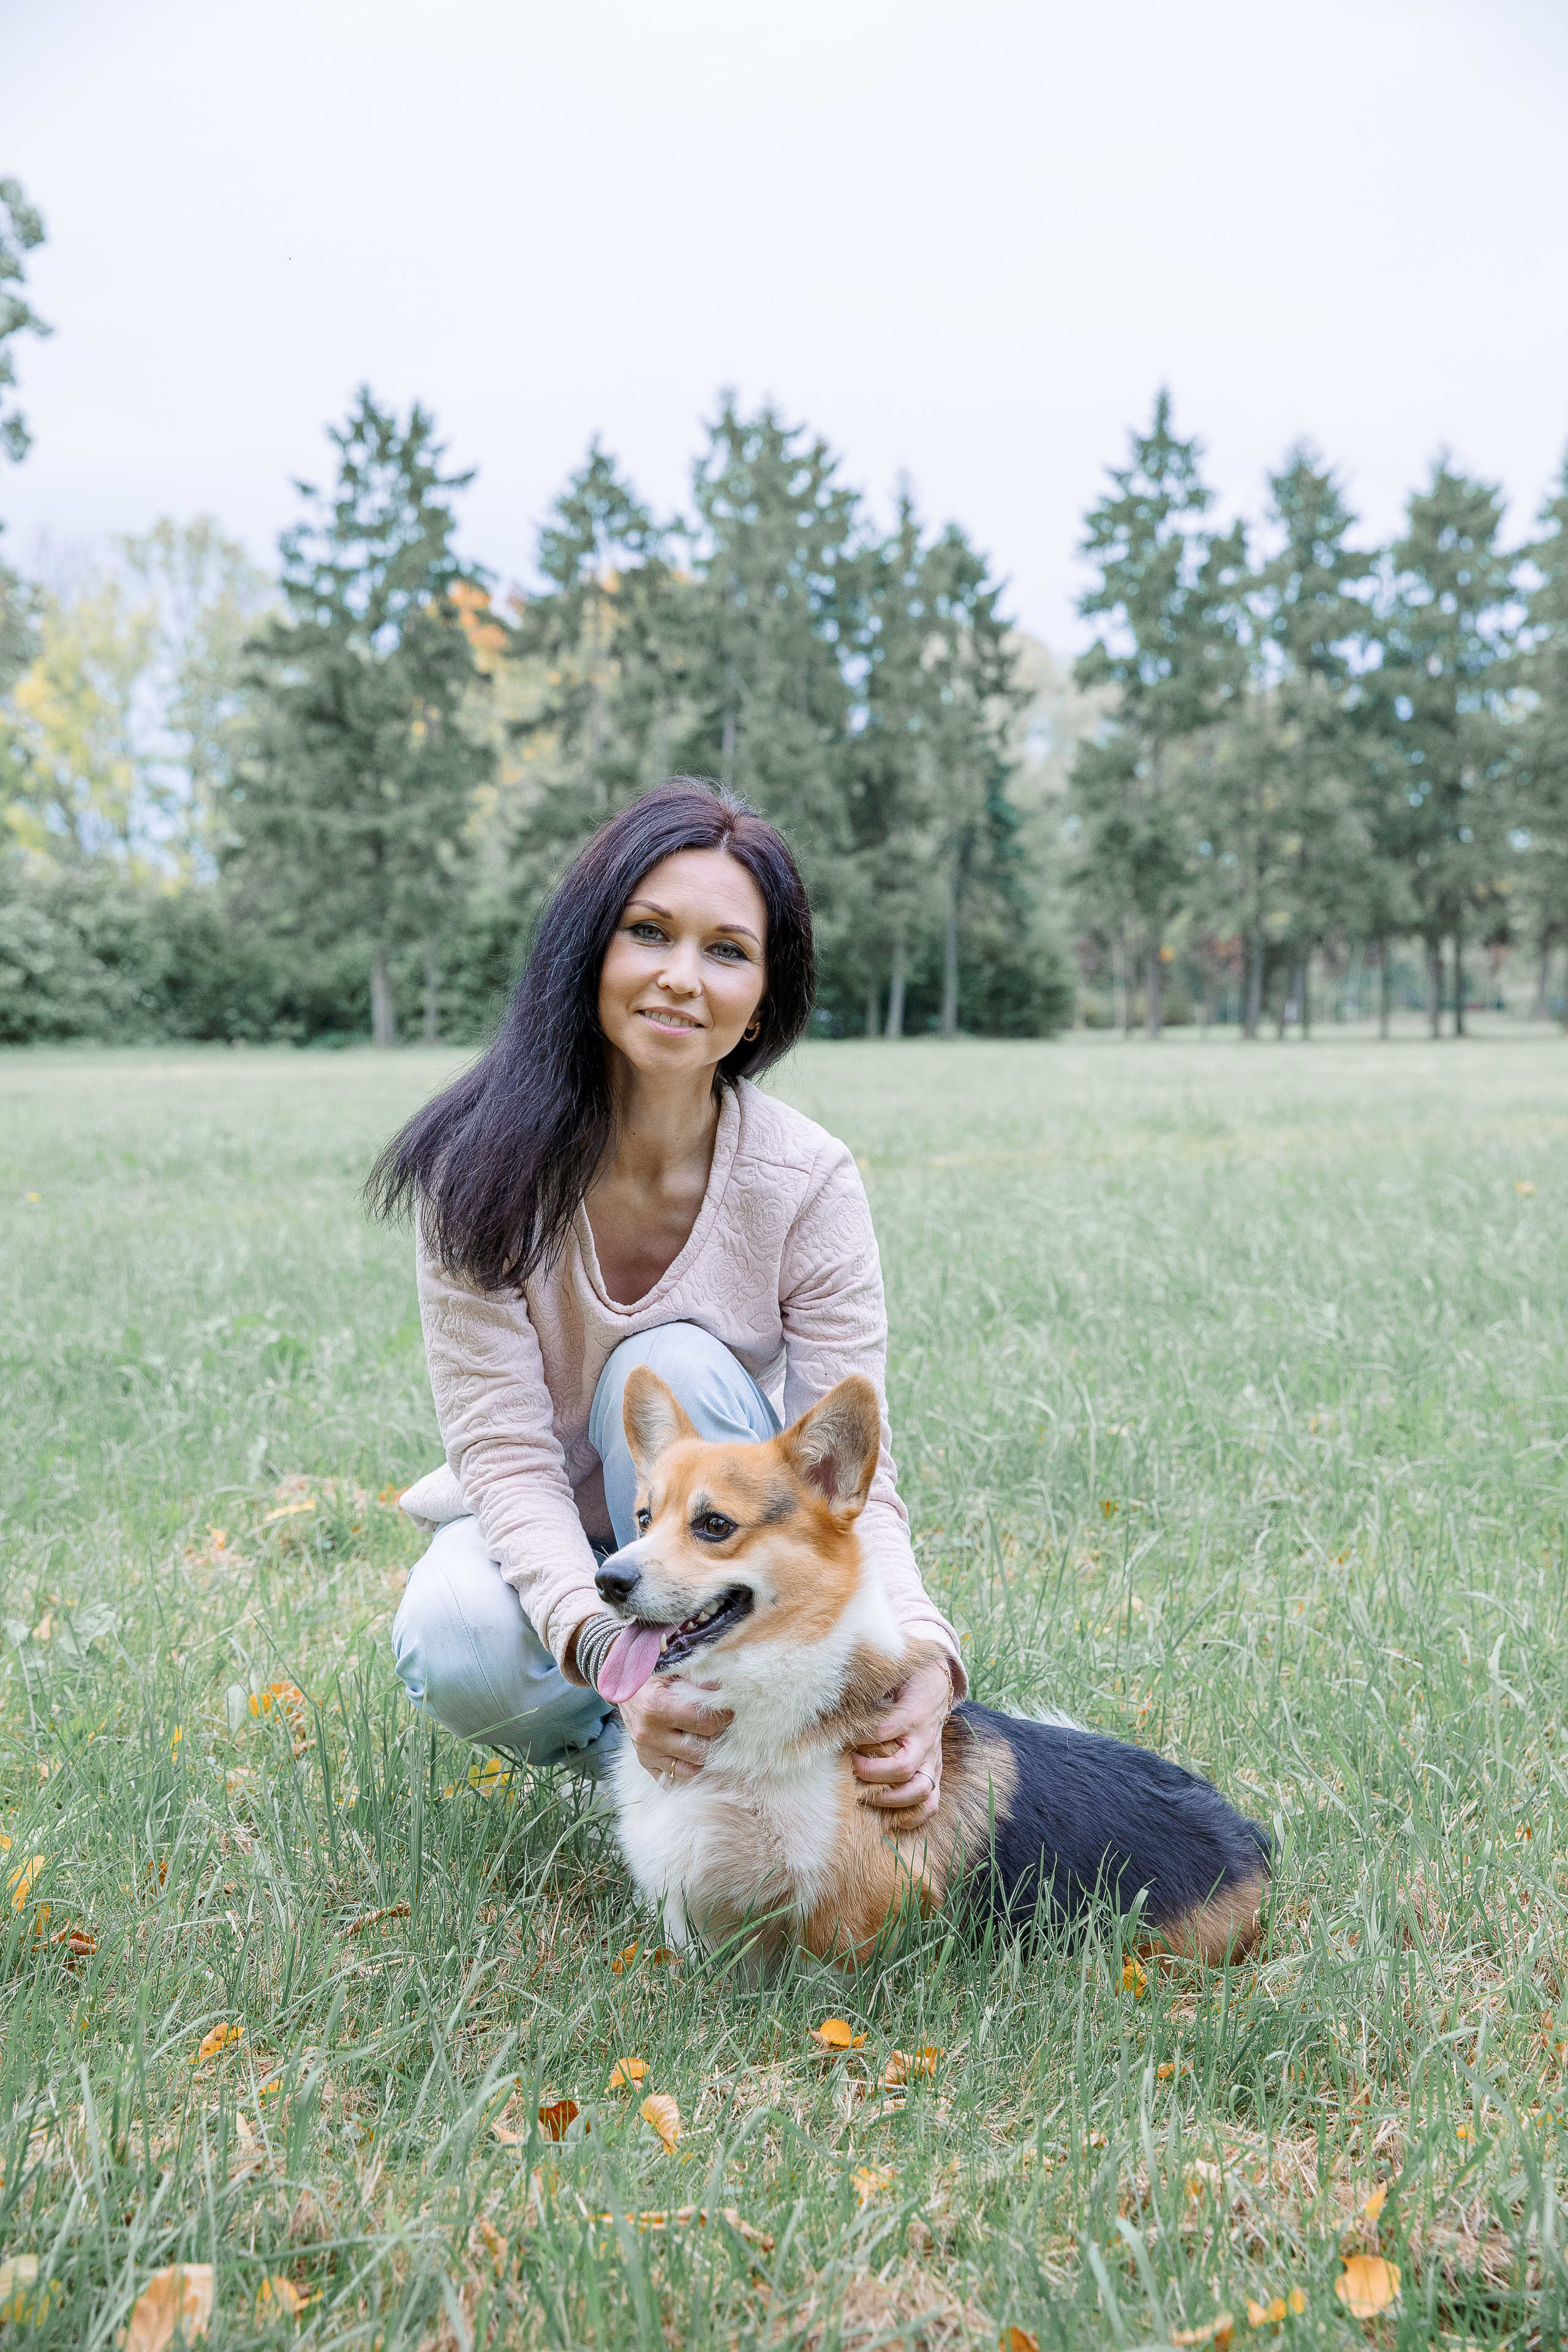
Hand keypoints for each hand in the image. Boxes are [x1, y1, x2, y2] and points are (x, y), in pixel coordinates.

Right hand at [619, 1674, 732, 1784]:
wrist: (621, 1685)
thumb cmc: (649, 1675)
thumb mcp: (671, 1670)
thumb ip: (696, 1679)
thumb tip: (722, 1691)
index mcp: (657, 1708)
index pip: (704, 1724)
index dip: (723, 1718)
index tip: (729, 1711)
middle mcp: (650, 1734)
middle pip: (700, 1751)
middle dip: (716, 1740)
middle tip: (723, 1728)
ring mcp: (646, 1751)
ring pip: (688, 1771)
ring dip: (703, 1759)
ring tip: (709, 1743)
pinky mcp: (644, 1761)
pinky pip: (669, 1779)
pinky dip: (685, 1772)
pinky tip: (694, 1759)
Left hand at [850, 1658, 951, 1821]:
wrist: (937, 1682)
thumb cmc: (906, 1678)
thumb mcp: (891, 1673)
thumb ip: (870, 1687)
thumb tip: (836, 1700)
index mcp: (914, 1713)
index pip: (881, 1731)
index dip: (856, 1737)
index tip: (838, 1736)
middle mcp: (926, 1739)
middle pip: (902, 1768)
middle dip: (870, 1772)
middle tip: (849, 1766)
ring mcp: (933, 1758)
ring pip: (920, 1790)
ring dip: (890, 1798)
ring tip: (866, 1795)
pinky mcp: (934, 1771)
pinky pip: (932, 1802)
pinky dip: (914, 1815)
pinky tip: (892, 1818)